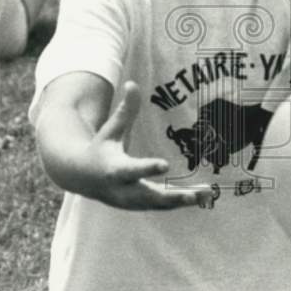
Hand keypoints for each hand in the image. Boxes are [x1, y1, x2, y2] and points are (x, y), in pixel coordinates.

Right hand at [81, 82, 212, 210]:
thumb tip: (132, 84)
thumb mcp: (110, 129)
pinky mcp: (139, 206)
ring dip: (182, 200)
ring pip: (158, 204)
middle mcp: (122, 189)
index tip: (165, 165)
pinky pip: (162, 206)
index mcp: (114, 169)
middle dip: (170, 197)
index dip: (147, 168)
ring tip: (206, 194)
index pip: (131, 170)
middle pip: (148, 196)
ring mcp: (131, 201)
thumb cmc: (101, 147)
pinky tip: (202, 196)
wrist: (83, 177)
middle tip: (192, 194)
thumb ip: (124, 110)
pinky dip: (180, 202)